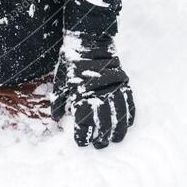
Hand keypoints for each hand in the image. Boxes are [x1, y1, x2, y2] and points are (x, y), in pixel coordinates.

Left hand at [51, 33, 134, 148]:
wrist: (89, 42)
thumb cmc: (72, 63)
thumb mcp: (60, 82)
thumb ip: (59, 102)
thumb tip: (57, 120)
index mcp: (81, 95)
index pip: (84, 123)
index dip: (83, 136)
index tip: (82, 142)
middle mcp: (99, 95)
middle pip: (104, 124)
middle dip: (101, 138)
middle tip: (98, 145)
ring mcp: (114, 89)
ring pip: (119, 117)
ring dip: (117, 131)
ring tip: (114, 140)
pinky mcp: (123, 84)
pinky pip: (129, 104)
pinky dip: (128, 116)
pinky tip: (126, 124)